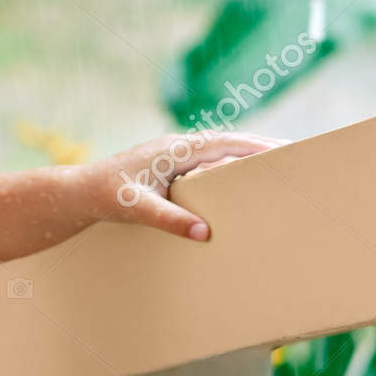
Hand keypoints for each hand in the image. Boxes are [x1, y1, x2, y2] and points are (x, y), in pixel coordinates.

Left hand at [79, 131, 285, 241]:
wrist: (81, 191)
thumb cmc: (106, 194)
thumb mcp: (137, 208)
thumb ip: (170, 219)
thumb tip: (205, 233)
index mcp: (175, 149)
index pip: (224, 143)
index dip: (255, 145)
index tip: (284, 149)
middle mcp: (178, 147)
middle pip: (228, 143)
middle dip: (259, 148)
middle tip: (294, 155)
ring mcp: (175, 156)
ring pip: (219, 152)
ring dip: (246, 156)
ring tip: (278, 166)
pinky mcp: (171, 167)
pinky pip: (209, 163)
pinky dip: (229, 166)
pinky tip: (242, 179)